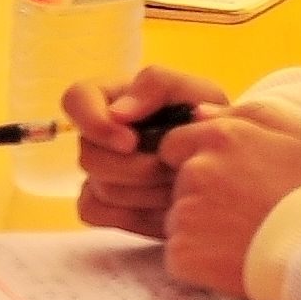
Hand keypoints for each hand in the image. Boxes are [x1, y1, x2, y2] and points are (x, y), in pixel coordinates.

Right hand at [68, 66, 236, 237]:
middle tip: (175, 169)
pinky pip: (93, 211)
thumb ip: (158, 85)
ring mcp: (97, 170)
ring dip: (145, 191)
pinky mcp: (100, 203)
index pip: (76, 99)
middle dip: (137, 168)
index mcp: (113, 98)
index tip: (131, 141)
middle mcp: (98, 134)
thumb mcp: (197, 91)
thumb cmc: (208, 120)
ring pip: (98, 187)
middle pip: (89, 156)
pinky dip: (132, 213)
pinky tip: (165, 208)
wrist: (224, 165)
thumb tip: (118, 113)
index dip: (95, 123)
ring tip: (180, 185)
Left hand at [153, 101, 300, 299]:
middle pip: (178, 182)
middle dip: (201, 192)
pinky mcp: (183, 251)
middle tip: (244, 207)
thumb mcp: (300, 133)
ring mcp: (186, 211)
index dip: (197, 159)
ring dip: (200, 225)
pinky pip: (179, 253)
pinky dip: (199, 258)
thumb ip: (247, 112)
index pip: (175, 143)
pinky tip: (231, 257)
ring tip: (242, 234)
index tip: (227, 177)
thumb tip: (198, 112)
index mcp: (222, 137)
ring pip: (178, 217)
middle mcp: (197, 170)